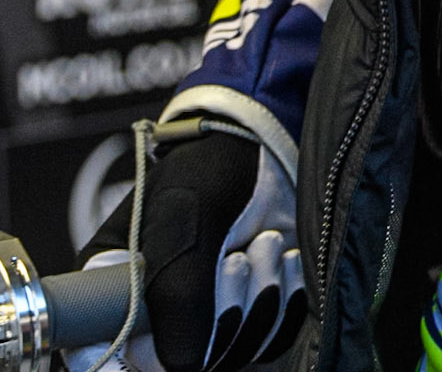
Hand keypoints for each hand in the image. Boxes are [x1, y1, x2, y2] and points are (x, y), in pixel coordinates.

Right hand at [76, 131, 303, 371]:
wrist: (262, 147)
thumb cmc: (210, 169)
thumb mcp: (185, 215)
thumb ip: (177, 289)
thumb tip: (183, 364)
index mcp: (111, 285)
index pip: (100, 353)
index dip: (126, 359)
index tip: (162, 336)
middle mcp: (150, 312)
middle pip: (176, 362)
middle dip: (224, 313)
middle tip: (239, 255)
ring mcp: (199, 319)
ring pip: (227, 355)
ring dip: (259, 300)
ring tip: (265, 242)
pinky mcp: (244, 319)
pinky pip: (268, 343)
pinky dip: (284, 304)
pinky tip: (285, 259)